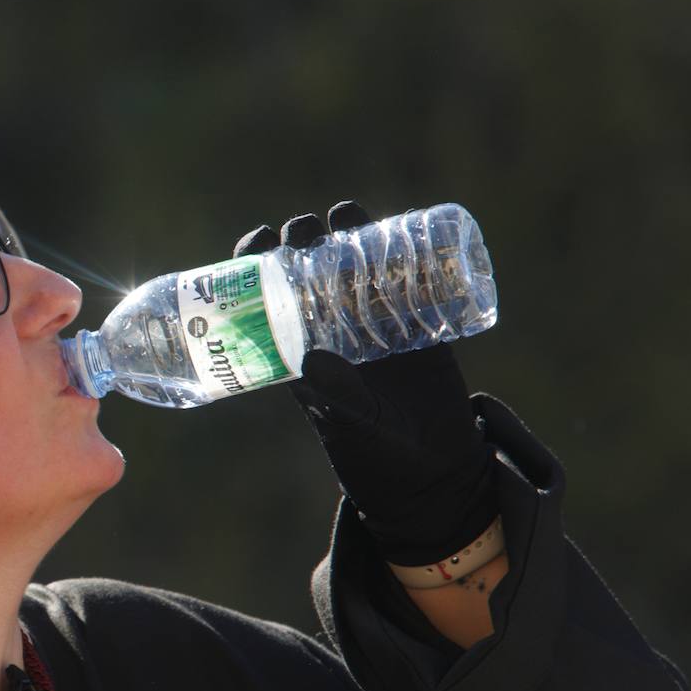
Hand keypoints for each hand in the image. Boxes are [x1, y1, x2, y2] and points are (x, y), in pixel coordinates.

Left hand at [234, 202, 497, 564]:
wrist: (433, 474)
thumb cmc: (378, 456)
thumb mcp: (353, 424)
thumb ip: (335, 395)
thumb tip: (309, 358)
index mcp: (301, 353)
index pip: (269, 300)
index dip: (258, 267)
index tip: (257, 243)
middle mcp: (334, 333)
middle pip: (309, 272)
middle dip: (301, 242)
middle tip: (302, 230)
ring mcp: (377, 326)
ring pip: (355, 267)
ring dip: (347, 235)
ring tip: (342, 215)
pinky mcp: (420, 328)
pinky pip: (410, 281)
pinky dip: (406, 254)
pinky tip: (403, 231)